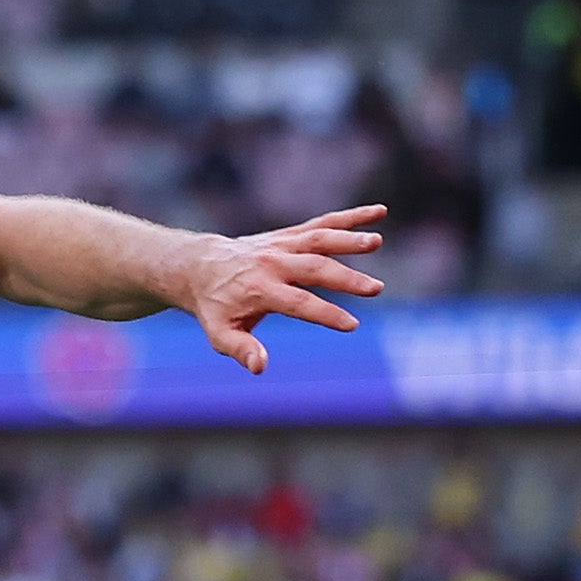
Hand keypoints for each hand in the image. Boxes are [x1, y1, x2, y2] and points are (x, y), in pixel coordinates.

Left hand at [176, 204, 383, 373]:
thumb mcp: (219, 333)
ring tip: (376, 242)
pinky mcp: (291, 235)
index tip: (352, 324)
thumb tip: (260, 367)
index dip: (326, 313)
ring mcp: (283, 245)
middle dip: (346, 278)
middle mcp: (273, 263)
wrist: (201, 267)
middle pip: (314, 268)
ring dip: (349, 239)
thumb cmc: (216, 307)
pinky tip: (380, 212)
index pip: (298, 302)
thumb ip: (241, 349)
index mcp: (259, 289)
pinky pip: (323, 223)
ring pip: (319, 239)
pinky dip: (351, 216)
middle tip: (375, 289)